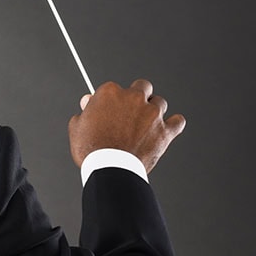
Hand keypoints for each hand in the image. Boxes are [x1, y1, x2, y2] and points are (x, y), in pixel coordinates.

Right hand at [68, 79, 185, 173]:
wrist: (110, 169)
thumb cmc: (91, 149)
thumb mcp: (77, 127)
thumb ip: (85, 110)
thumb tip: (88, 101)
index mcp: (110, 92)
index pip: (114, 88)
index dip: (112, 101)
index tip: (110, 110)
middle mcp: (133, 98)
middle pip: (142, 87)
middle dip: (138, 96)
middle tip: (131, 112)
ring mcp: (152, 113)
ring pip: (160, 102)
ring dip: (154, 111)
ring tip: (145, 125)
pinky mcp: (165, 130)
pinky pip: (177, 121)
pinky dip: (173, 124)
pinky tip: (167, 128)